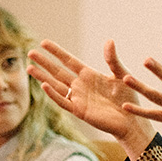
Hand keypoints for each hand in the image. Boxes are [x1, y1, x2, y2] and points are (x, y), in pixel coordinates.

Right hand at [27, 40, 156, 158]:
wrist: (132, 120)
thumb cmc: (128, 97)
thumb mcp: (121, 74)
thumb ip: (112, 59)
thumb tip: (109, 41)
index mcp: (89, 75)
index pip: (68, 60)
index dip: (56, 52)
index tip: (44, 42)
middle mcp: (80, 86)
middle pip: (58, 72)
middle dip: (44, 62)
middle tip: (30, 52)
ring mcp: (78, 98)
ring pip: (56, 86)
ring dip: (43, 77)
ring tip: (29, 68)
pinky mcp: (80, 110)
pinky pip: (63, 101)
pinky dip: (54, 94)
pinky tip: (44, 85)